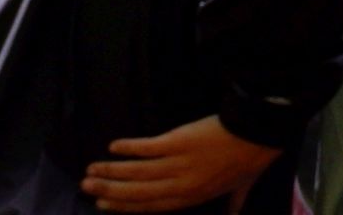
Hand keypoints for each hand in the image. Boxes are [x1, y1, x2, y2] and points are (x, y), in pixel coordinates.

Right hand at [81, 115, 280, 212]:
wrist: (256, 135)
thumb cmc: (248, 162)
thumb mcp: (240, 190)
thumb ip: (232, 206)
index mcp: (192, 198)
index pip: (151, 206)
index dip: (125, 206)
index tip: (104, 204)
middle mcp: (180, 185)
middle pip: (138, 192)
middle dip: (110, 191)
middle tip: (86, 187)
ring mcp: (178, 164)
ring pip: (137, 173)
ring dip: (111, 172)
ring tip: (91, 169)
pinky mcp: (177, 142)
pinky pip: (147, 148)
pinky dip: (129, 148)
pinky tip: (113, 147)